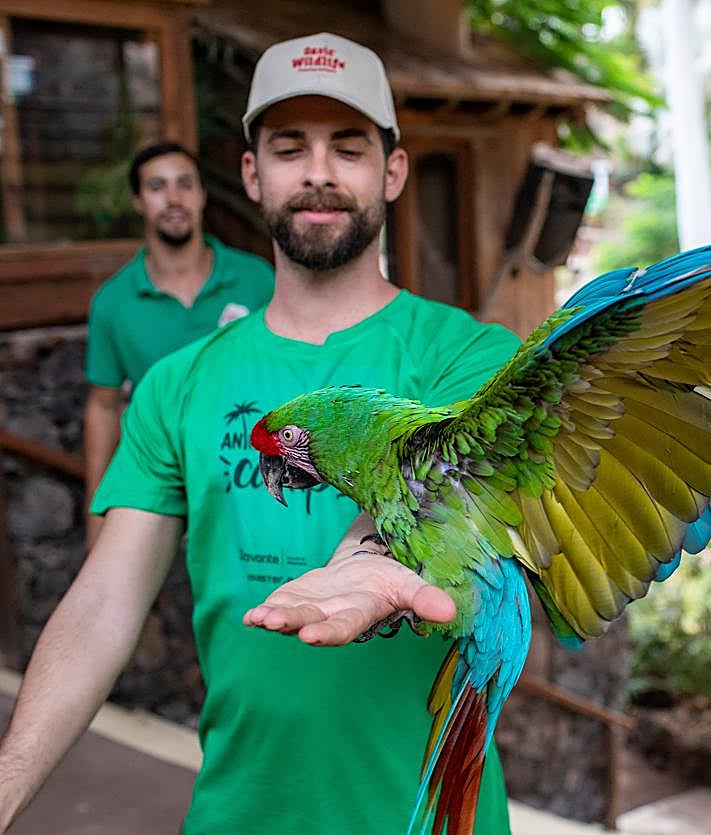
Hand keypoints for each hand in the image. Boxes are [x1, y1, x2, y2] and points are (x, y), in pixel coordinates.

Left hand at [242, 553, 455, 645]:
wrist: (365, 568)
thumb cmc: (388, 577)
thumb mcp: (408, 582)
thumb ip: (424, 598)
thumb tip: (450, 610)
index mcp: (360, 611)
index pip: (344, 626)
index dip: (328, 632)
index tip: (310, 636)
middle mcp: (332, 615)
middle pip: (312, 623)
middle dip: (294, 624)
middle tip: (274, 623)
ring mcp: (311, 609)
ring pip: (292, 617)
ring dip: (275, 619)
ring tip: (259, 619)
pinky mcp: (296, 598)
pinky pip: (279, 605)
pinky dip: (264, 611)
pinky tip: (250, 617)